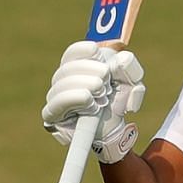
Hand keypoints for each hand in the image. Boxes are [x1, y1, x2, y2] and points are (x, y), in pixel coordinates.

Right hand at [42, 41, 145, 162]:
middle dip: (91, 71)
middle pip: (68, 67)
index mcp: (77, 67)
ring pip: (63, 83)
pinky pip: (58, 102)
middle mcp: (62, 80)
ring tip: (103, 96)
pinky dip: (77, 99)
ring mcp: (55, 96)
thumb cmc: (117, 102)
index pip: (72, 53)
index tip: (99, 54)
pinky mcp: (52, 114)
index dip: (84, 51)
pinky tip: (91, 104)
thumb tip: (121, 59)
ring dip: (87, 86)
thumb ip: (129, 67)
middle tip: (107, 82)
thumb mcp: (129, 82)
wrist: (114, 131)